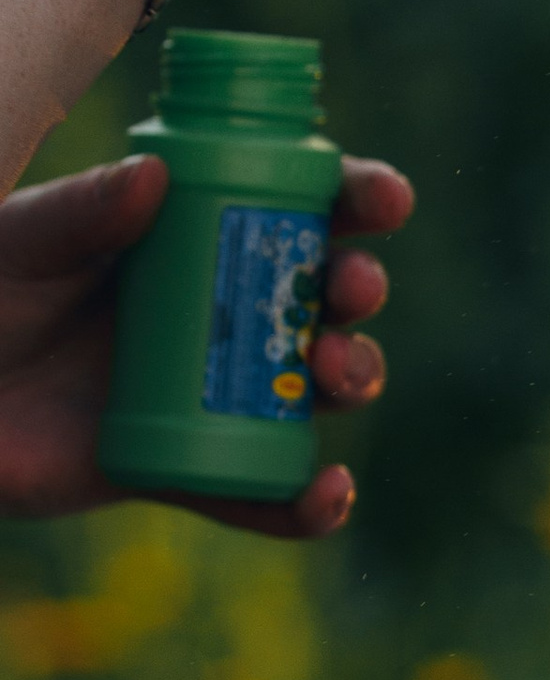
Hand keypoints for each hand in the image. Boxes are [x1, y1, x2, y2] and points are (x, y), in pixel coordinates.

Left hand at [0, 151, 411, 535]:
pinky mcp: (189, 471)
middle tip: (349, 293)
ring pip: (314, 390)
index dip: (355, 202)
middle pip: (324, 299)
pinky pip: (263, 493)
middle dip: (360, 291)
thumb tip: (155, 175)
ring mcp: (213, 393)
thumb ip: (78, 212)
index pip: (295, 209)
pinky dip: (306, 504)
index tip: (383, 201)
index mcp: (194, 239)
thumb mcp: (19, 244)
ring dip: (354, 376)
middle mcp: (221, 312)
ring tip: (334, 375)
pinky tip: (327, 493)